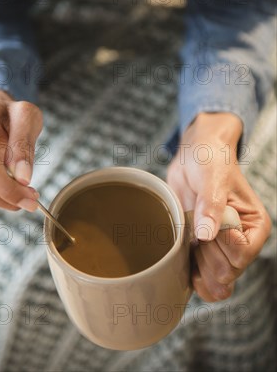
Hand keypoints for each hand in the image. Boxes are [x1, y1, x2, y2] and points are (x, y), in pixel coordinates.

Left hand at [167, 112, 270, 301]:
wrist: (194, 157)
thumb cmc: (210, 160)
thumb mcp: (212, 178)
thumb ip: (210, 206)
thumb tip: (206, 235)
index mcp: (255, 226)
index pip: (241, 255)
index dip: (220, 243)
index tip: (209, 221)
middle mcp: (243, 242)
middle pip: (226, 274)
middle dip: (206, 254)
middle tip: (196, 227)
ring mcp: (223, 249)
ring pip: (215, 283)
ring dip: (198, 266)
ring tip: (191, 239)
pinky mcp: (205, 251)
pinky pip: (203, 281)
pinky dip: (192, 276)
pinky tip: (184, 259)